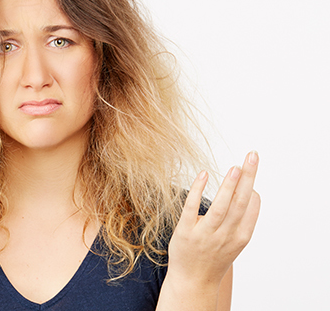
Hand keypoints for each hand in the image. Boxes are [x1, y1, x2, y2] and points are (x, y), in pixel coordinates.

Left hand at [167, 151, 260, 288]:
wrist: (194, 281)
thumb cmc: (215, 257)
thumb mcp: (235, 242)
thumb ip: (243, 219)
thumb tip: (252, 191)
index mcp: (240, 237)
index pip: (251, 208)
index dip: (252, 187)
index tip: (251, 167)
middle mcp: (225, 236)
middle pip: (240, 202)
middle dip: (248, 178)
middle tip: (252, 156)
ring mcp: (205, 234)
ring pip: (220, 207)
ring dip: (229, 186)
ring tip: (235, 167)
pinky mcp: (185, 232)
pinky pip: (192, 208)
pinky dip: (198, 191)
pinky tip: (203, 175)